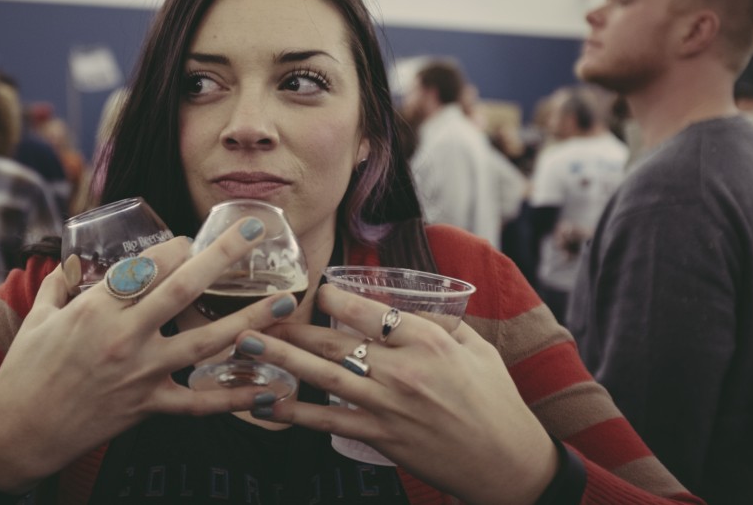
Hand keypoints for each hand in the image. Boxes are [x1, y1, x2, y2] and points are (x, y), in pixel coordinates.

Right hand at [0, 220, 298, 493]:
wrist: (17, 432)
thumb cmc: (25, 371)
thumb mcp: (38, 317)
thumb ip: (60, 283)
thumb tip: (74, 259)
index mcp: (96, 308)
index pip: (147, 266)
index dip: (176, 247)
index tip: (192, 238)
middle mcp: (125, 336)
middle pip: (184, 287)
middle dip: (223, 255)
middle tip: (255, 232)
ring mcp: (142, 373)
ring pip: (206, 341)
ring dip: (250, 318)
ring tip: (285, 300)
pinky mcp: (149, 407)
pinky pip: (200, 403)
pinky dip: (236, 398)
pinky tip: (270, 390)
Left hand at [237, 284, 557, 504]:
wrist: (506, 461)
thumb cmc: (495, 400)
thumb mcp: (475, 347)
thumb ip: (437, 321)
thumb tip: (400, 303)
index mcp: (427, 340)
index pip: (368, 310)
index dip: (333, 297)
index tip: (314, 290)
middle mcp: (403, 369)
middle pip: (336, 340)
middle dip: (291, 325)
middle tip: (256, 312)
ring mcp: (388, 405)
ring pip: (324, 376)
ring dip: (281, 359)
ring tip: (245, 345)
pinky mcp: (380, 437)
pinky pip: (328, 421)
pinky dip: (295, 412)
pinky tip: (265, 402)